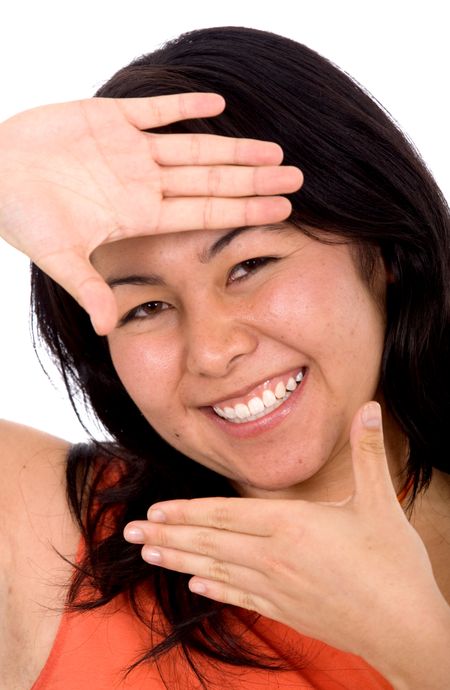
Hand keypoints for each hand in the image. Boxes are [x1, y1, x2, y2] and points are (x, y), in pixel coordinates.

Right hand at [0, 94, 301, 332]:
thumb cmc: (21, 215)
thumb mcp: (56, 255)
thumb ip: (87, 287)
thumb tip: (109, 328)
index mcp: (138, 213)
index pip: (203, 212)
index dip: (243, 210)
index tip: (282, 211)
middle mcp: (143, 182)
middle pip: (211, 179)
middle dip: (253, 179)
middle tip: (296, 178)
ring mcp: (129, 150)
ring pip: (193, 146)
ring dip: (232, 146)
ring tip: (273, 148)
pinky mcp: (108, 117)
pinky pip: (154, 110)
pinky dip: (183, 105)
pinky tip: (218, 103)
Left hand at [124, 402, 449, 680]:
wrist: (407, 631)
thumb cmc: (394, 565)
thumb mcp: (381, 502)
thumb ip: (368, 452)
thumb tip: (371, 406)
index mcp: (293, 525)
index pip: (226, 515)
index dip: (188, 512)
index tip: (155, 511)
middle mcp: (276, 557)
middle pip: (212, 542)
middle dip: (169, 535)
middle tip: (131, 534)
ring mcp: (278, 588)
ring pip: (218, 570)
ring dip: (181, 560)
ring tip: (150, 555)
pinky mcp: (287, 610)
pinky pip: (240, 597)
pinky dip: (214, 589)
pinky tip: (195, 586)